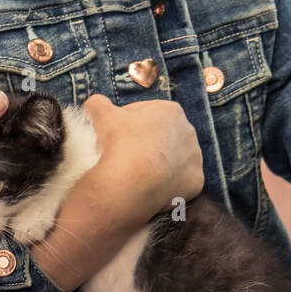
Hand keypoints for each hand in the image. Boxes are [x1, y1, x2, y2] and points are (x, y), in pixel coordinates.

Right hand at [82, 94, 204, 224]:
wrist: (129, 184)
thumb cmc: (117, 144)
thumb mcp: (100, 114)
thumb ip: (98, 103)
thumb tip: (94, 104)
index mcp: (171, 110)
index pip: (146, 113)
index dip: (127, 122)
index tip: (115, 135)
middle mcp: (189, 132)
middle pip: (162, 136)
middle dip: (146, 143)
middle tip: (124, 154)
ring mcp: (195, 159)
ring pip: (173, 160)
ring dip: (158, 164)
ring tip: (137, 173)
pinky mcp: (196, 182)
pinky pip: (179, 182)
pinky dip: (167, 185)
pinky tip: (150, 188)